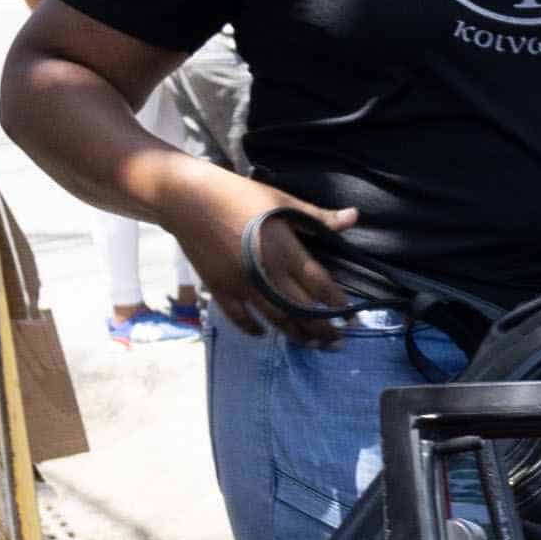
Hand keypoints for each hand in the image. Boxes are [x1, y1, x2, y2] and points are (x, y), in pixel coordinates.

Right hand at [190, 178, 362, 327]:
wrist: (186, 198)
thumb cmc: (238, 195)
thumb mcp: (281, 201)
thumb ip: (318, 217)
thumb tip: (354, 217)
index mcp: (285, 251)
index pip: (320, 285)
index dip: (338, 305)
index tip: (351, 319)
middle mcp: (266, 273)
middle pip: (301, 309)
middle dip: (322, 329)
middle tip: (336, 342)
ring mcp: (241, 284)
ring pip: (274, 318)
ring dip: (295, 334)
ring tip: (311, 344)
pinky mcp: (219, 288)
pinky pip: (238, 317)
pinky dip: (251, 328)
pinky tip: (262, 334)